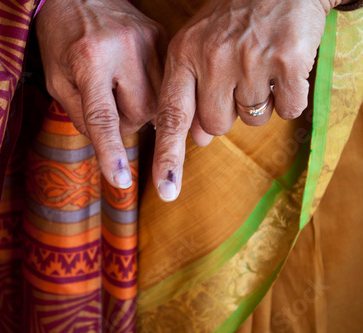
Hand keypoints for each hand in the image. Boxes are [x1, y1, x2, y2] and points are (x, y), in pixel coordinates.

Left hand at [36, 0, 164, 188]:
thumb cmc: (60, 38)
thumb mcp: (56, 79)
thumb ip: (79, 114)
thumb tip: (108, 143)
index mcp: (88, 59)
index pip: (102, 117)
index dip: (110, 152)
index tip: (119, 181)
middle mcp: (123, 48)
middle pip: (139, 114)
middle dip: (125, 123)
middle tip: (109, 107)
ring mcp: (147, 40)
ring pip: (159, 102)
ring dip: (141, 109)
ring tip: (121, 91)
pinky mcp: (161, 36)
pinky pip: (167, 82)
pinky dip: (153, 92)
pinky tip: (135, 80)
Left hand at [153, 0, 338, 201]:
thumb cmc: (233, 20)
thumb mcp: (198, 47)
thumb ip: (189, 93)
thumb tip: (196, 139)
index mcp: (183, 55)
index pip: (172, 116)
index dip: (168, 155)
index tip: (166, 189)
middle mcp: (212, 57)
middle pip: (215, 126)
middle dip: (226, 114)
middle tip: (235, 80)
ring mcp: (250, 58)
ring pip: (251, 120)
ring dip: (258, 104)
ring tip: (259, 68)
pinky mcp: (288, 60)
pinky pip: (287, 109)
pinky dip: (288, 98)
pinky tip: (283, 70)